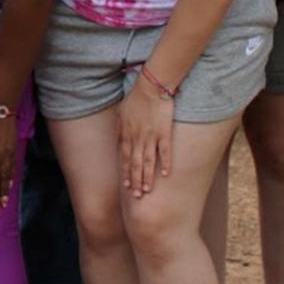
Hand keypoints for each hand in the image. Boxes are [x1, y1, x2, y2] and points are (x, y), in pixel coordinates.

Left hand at [117, 79, 174, 198]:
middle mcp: (137, 138)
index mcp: (126, 134)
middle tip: (136, 196)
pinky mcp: (164, 132)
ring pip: (148, 161)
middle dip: (135, 181)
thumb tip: (118, 141)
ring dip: (147, 177)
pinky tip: (165, 175)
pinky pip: (164, 151)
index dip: (126, 173)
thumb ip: (119, 129)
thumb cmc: (136, 99)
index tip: (126, 186)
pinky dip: (165, 163)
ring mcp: (151, 136)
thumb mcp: (121, 113)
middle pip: (135, 164)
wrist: (151, 87)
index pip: (125, 159)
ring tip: (147, 191)